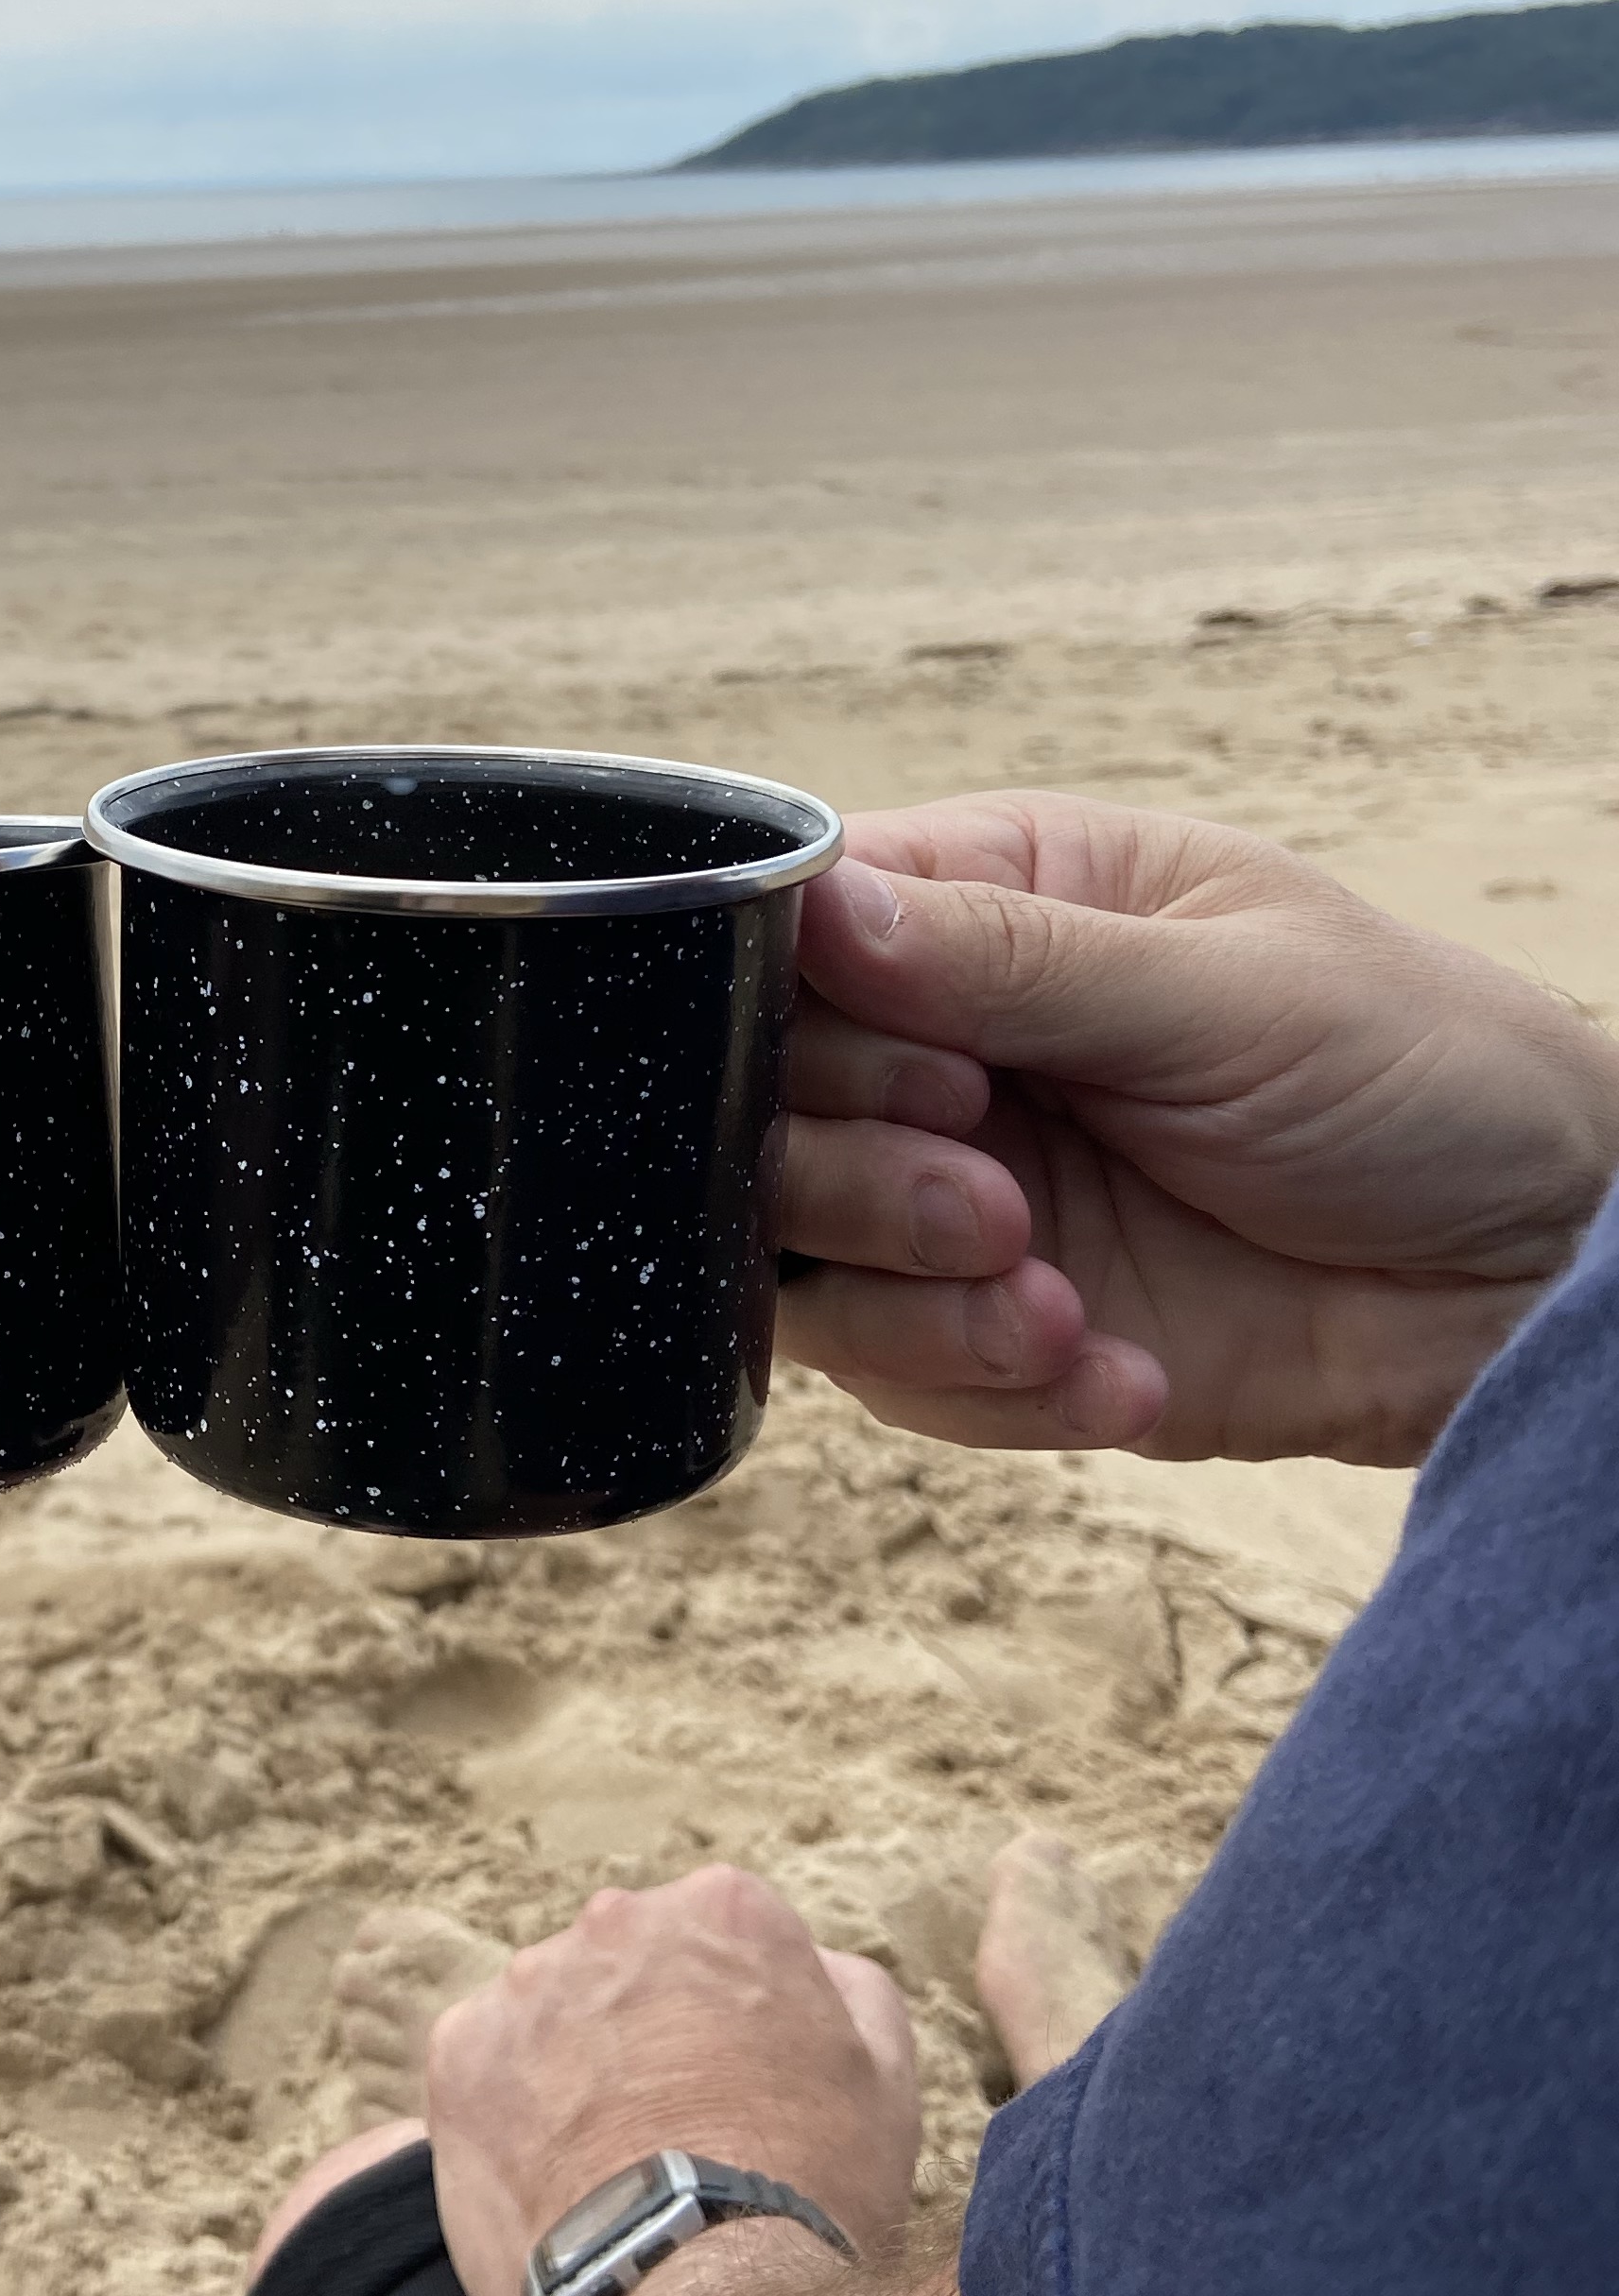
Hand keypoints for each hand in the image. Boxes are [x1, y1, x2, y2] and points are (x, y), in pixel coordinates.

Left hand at [425, 1868, 918, 2295]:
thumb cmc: (809, 2191)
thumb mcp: (882, 2079)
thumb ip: (847, 1989)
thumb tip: (808, 1966)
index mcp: (726, 1909)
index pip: (724, 1942)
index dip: (734, 2024)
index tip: (741, 2089)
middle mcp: (618, 1921)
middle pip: (629, 1969)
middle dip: (646, 2031)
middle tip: (673, 2133)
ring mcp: (529, 1983)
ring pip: (551, 2015)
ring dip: (572, 2069)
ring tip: (610, 2170)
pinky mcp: (460, 2051)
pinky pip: (485, 2069)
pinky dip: (511, 2115)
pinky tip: (554, 2180)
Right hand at [779, 792, 1618, 1462]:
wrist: (1533, 1277)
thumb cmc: (1418, 1073)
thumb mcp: (1223, 992)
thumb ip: (1011, 961)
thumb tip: (821, 906)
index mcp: (995, 903)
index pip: (796, 939)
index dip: (812, 1020)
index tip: (938, 1074)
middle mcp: (948, 1047)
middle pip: (763, 1113)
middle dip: (858, 1178)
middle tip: (994, 1204)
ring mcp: (959, 1194)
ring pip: (797, 1260)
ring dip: (908, 1304)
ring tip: (1050, 1310)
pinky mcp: (993, 1330)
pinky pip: (899, 1377)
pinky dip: (988, 1393)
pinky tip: (1120, 1376)